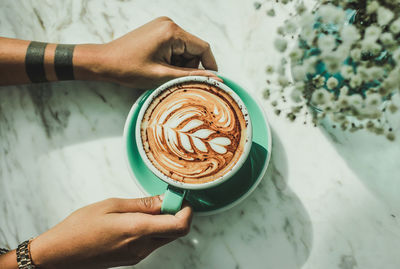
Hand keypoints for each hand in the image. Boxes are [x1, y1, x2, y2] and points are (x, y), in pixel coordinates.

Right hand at [29, 196, 192, 268]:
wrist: (60, 255)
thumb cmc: (80, 228)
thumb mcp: (111, 205)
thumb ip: (142, 204)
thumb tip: (165, 199)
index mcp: (137, 230)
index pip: (180, 225)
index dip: (187, 211)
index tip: (180, 198)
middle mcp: (142, 247)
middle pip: (176, 231)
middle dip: (177, 213)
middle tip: (165, 198)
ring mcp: (138, 255)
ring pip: (165, 237)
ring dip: (165, 221)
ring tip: (147, 207)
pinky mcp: (133, 258)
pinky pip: (153, 242)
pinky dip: (154, 229)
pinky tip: (138, 219)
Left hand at [83, 16, 220, 88]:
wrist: (105, 61)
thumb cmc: (129, 69)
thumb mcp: (163, 75)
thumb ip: (191, 76)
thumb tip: (215, 79)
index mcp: (172, 32)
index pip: (203, 48)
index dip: (210, 66)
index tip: (211, 81)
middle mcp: (169, 24)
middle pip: (194, 49)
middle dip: (189, 67)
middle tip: (172, 78)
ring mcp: (163, 25)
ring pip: (184, 49)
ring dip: (179, 64)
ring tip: (161, 72)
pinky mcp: (158, 30)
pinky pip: (175, 46)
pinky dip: (172, 59)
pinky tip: (158, 65)